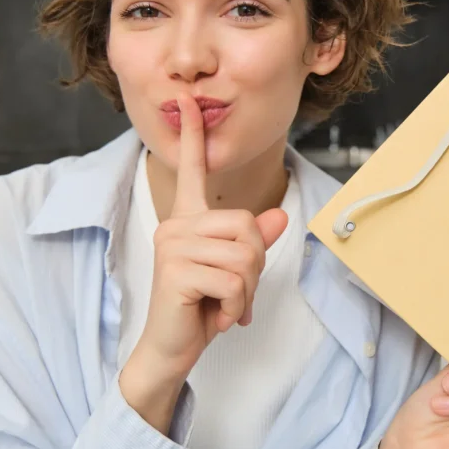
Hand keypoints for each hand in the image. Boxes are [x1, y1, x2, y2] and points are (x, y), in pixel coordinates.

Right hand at [119, 91, 287, 430]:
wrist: (170, 348)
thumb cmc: (200, 307)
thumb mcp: (235, 273)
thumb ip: (253, 243)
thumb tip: (278, 216)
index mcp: (188, 220)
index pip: (191, 169)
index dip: (192, 135)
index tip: (189, 100)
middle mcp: (176, 225)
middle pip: (248, 226)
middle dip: (255, 266)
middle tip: (234, 291)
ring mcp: (173, 246)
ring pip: (246, 256)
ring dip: (247, 291)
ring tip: (224, 304)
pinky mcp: (176, 271)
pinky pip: (234, 281)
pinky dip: (237, 307)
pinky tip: (218, 317)